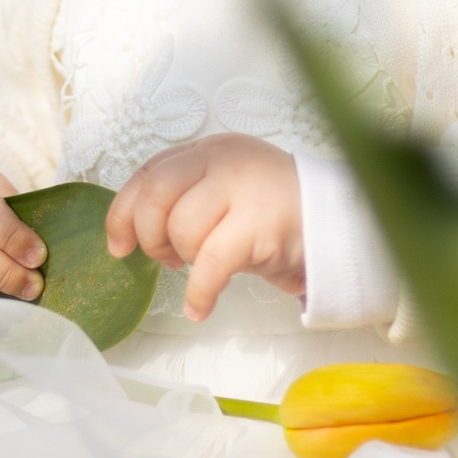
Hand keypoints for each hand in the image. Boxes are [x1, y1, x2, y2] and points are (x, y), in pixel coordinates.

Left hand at [106, 134, 303, 319]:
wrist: (338, 224)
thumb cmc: (273, 213)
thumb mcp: (225, 191)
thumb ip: (184, 196)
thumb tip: (129, 231)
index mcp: (210, 150)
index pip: (150, 172)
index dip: (124, 211)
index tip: (119, 245)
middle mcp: (225, 159)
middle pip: (156, 194)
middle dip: (149, 235)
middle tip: (167, 258)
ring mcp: (245, 189)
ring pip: (182, 228)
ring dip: (183, 259)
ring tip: (201, 268)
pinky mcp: (261, 225)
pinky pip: (211, 264)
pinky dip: (198, 292)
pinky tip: (199, 307)